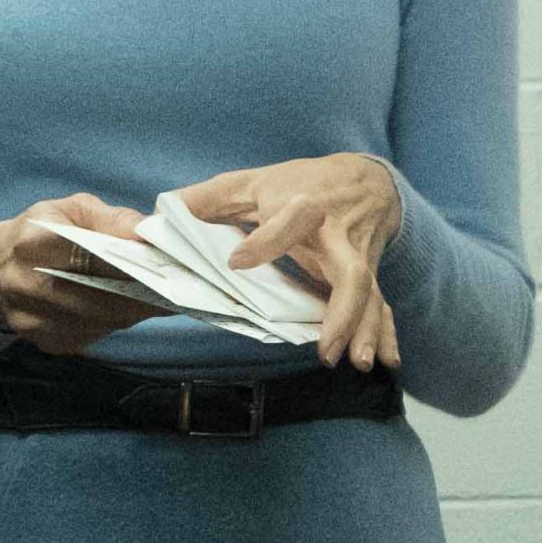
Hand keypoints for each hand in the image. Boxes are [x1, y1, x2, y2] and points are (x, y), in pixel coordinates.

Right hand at [0, 193, 157, 353]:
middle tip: (179, 286)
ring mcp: (34, 319)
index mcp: (33, 243)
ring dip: (136, 310)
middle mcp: (27, 285)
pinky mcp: (45, 341)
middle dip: (144, 292)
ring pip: (103, 320)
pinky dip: (116, 322)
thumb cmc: (37, 233)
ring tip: (163, 296)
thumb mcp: (69, 210)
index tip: (167, 264)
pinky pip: (94, 336)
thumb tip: (147, 231)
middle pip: (102, 296)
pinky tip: (129, 308)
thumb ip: (111, 218)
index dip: (134, 263)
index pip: (93, 257)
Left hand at [179, 153, 402, 374]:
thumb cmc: (299, 182)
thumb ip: (205, 201)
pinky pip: (381, 306)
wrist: (365, 179)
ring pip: (370, 295)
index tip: (238, 263)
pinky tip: (386, 361)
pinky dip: (385, 334)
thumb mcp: (250, 183)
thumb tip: (155, 220)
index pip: (288, 221)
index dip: (265, 241)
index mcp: (302, 207)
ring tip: (357, 363)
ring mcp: (357, 259)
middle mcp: (335, 236)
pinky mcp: (369, 274)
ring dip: (365, 330)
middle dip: (342, 310)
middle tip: (325, 347)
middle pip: (349, 272)